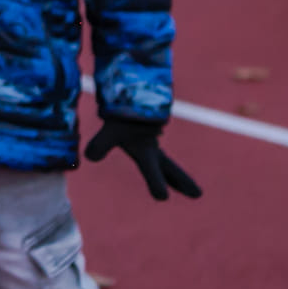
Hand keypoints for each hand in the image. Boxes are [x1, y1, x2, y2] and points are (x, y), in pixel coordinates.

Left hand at [84, 116, 202, 202]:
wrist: (130, 90)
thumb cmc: (123, 113)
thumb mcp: (112, 129)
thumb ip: (102, 143)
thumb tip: (89, 157)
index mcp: (146, 150)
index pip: (151, 169)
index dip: (155, 182)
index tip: (162, 198)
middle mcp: (152, 148)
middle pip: (170, 168)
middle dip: (182, 181)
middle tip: (198, 194)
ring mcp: (151, 142)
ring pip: (167, 163)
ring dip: (177, 177)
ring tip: (188, 190)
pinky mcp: (146, 138)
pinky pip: (158, 157)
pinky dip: (165, 166)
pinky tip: (163, 167)